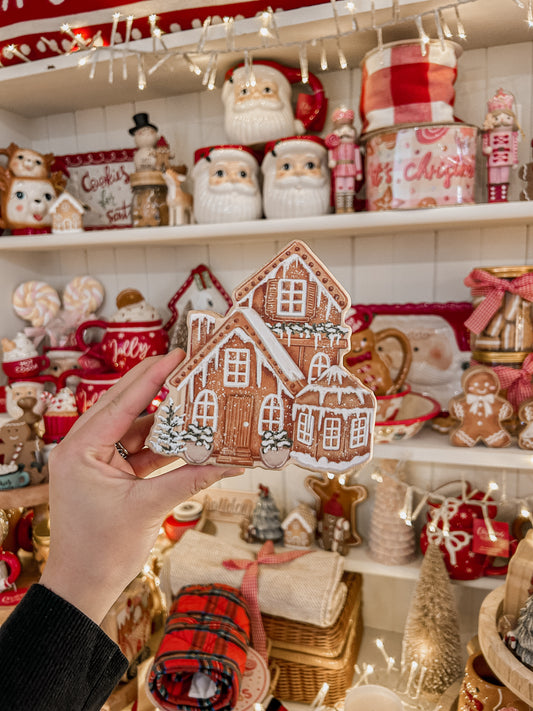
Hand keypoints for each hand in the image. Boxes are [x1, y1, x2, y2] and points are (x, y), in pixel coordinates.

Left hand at [40, 350, 242, 623]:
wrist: (83, 586)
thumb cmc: (102, 551)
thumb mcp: (148, 508)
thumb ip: (190, 479)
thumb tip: (232, 463)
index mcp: (80, 450)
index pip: (120, 404)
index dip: (151, 378)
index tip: (177, 355)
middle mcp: (84, 448)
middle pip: (126, 408)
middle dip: (157, 388)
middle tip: (187, 364)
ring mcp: (98, 461)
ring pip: (137, 429)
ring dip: (167, 421)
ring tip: (198, 403)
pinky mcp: (111, 474)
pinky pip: (141, 451)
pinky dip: (165, 447)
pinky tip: (191, 439)